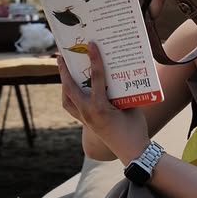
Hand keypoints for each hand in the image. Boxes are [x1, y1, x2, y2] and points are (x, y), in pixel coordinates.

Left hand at [57, 43, 149, 164]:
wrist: (133, 152)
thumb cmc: (135, 129)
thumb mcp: (131, 106)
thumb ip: (123, 91)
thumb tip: (120, 74)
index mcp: (100, 107)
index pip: (95, 78)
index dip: (94, 60)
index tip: (91, 45)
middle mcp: (88, 113)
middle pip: (70, 88)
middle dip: (64, 71)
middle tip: (61, 56)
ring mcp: (85, 119)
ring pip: (67, 100)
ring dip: (64, 86)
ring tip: (65, 72)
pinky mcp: (86, 124)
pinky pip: (72, 108)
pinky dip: (71, 97)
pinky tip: (75, 90)